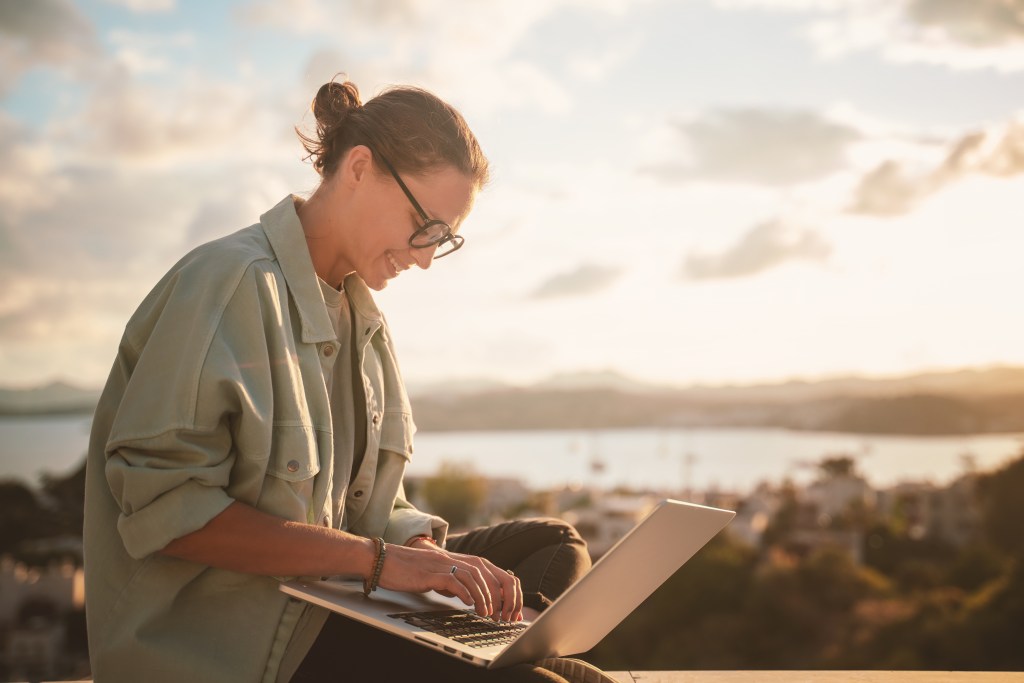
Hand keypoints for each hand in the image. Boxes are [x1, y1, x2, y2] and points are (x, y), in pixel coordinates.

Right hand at [376, 544, 522, 621]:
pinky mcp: (430, 572)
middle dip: (500, 593)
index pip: (489, 569)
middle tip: (503, 614)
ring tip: (487, 613)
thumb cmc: (406, 569)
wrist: (382, 560)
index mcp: (456, 559)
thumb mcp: (435, 575)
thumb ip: (452, 581)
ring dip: (484, 596)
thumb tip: (465, 596)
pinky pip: (453, 580)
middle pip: (487, 570)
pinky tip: (468, 604)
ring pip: (473, 576)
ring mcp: (442, 564)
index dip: (503, 588)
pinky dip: (464, 593)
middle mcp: (452, 558)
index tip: (508, 608)